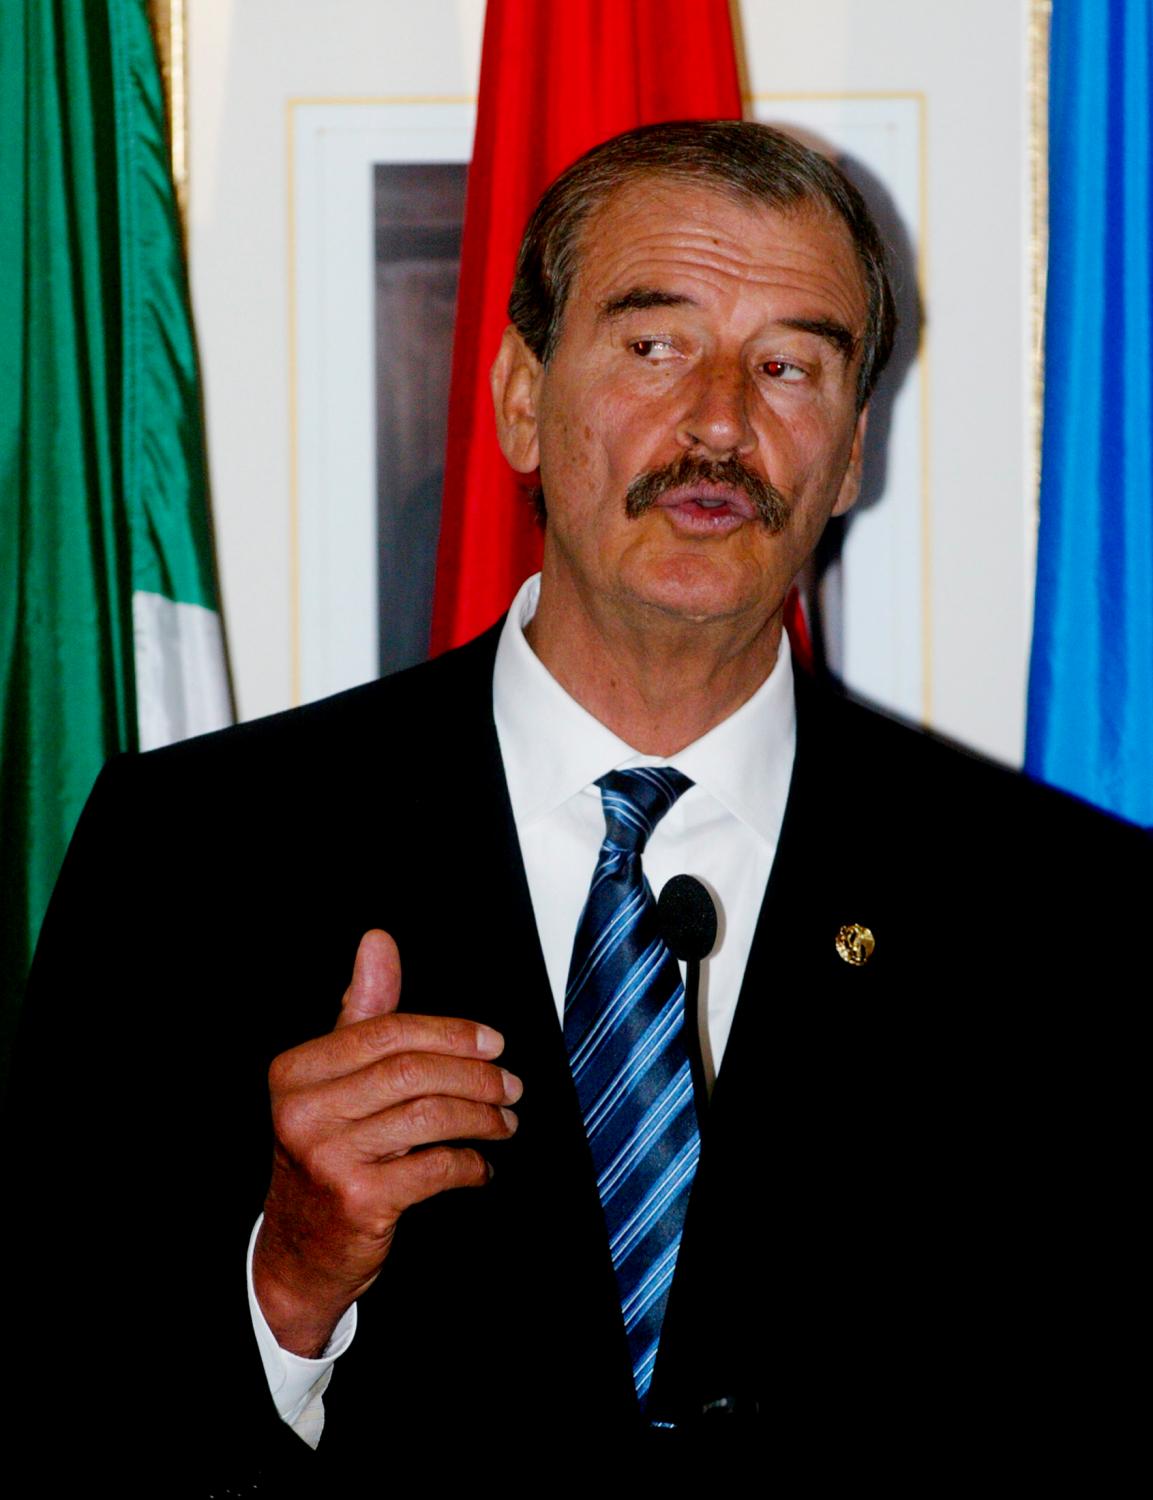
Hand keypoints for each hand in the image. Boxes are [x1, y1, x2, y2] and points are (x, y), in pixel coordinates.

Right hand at [253, 929, 520, 1355]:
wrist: (298, 1253)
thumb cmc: (326, 1152)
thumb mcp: (333, 1080)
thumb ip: (362, 1011)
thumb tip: (379, 940)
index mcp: (295, 1072)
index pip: (387, 1033)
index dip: (450, 1033)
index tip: (493, 1043)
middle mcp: (303, 1111)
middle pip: (412, 1072)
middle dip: (475, 1074)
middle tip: (512, 1084)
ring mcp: (328, 1157)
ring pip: (429, 1116)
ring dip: (482, 1116)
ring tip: (506, 1121)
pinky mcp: (359, 1200)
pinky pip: (436, 1168)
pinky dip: (470, 1165)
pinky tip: (481, 1167)